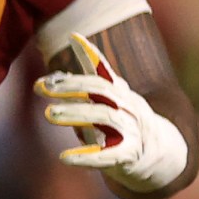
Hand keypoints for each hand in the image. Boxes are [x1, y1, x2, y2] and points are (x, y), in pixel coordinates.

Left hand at [36, 36, 188, 192]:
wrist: (157, 156)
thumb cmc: (121, 126)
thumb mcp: (107, 105)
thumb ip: (85, 93)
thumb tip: (54, 79)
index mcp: (120, 94)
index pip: (103, 72)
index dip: (91, 56)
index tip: (73, 40)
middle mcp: (128, 107)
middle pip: (102, 90)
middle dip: (71, 86)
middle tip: (41, 88)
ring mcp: (131, 130)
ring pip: (104, 116)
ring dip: (75, 112)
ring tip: (49, 113)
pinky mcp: (129, 154)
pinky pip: (108, 155)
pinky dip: (86, 156)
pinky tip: (64, 157)